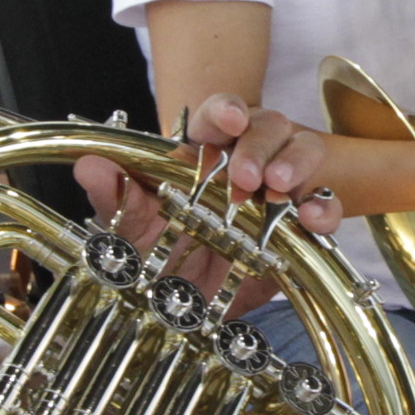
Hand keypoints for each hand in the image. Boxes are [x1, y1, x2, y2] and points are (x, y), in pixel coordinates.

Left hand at [68, 95, 340, 316]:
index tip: (227, 121)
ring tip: (280, 187)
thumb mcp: (132, 230)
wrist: (187, 303)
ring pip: (303, 150)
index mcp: (205, 148)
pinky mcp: (301, 227)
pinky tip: (312, 218)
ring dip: (295, 163)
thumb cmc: (162, 250)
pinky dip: (324, 207)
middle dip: (257, 146)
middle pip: (267, 125)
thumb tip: (89, 167)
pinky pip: (325, 205)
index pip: (218, 114)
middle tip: (243, 176)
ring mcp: (279, 189)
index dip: (225, 111)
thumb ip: (114, 197)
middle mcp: (246, 159)